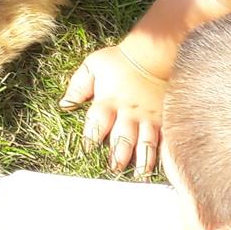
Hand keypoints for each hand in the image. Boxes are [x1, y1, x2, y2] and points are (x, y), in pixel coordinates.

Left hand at [60, 42, 169, 174]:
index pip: (97, 124)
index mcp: (108, 102)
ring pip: (146, 143)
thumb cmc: (120, 60)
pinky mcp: (164, 118)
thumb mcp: (92, 66)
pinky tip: (166, 166)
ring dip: (142, 161)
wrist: (153, 52)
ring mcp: (148, 117)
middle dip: (117, 156)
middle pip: (122, 138)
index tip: (87, 150)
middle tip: (114, 170)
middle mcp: (129, 113)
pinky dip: (164, 153)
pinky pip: (165, 138)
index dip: (91, 138)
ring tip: (140, 177)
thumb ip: (78, 86)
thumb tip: (64, 105)